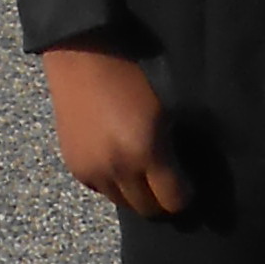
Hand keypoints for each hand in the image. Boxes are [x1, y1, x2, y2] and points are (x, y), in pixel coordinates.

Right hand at [41, 46, 189, 218]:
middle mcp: (117, 168)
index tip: (190, 185)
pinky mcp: (74, 166)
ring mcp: (92, 170)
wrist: (82, 53)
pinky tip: (119, 161)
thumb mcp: (166, 108)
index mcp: (146, 151)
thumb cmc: (133, 71)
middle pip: (148, 210)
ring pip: (122, 203)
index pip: (173, 200)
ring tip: (144, 172)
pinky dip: (113, 183)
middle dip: (162, 201)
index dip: (186, 196)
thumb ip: (174, 146)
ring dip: (136, 194)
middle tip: (169, 184)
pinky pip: (101, 189)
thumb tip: (184, 172)